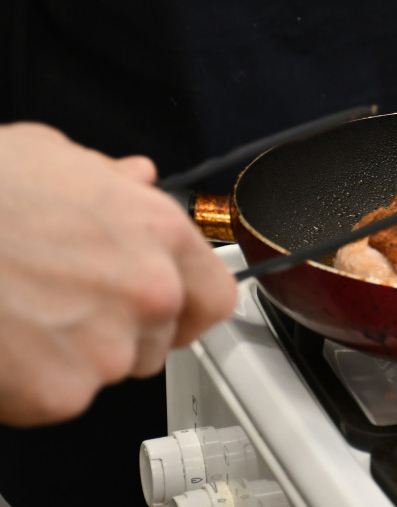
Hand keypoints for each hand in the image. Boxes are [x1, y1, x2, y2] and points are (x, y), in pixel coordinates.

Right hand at [0, 123, 236, 425]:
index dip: (186, 306)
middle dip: (120, 329)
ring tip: (23, 313)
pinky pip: (59, 399)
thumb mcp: (55, 158)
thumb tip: (136, 178)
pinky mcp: (62, 392)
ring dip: (76, 357)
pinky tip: (4, 343)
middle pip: (160, 339)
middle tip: (64, 304)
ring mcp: (110, 345)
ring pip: (110, 371)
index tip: (169, 313)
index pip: (214, 296)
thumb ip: (112, 180)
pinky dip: (31, 385)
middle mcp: (149, 290)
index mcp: (159, 231)